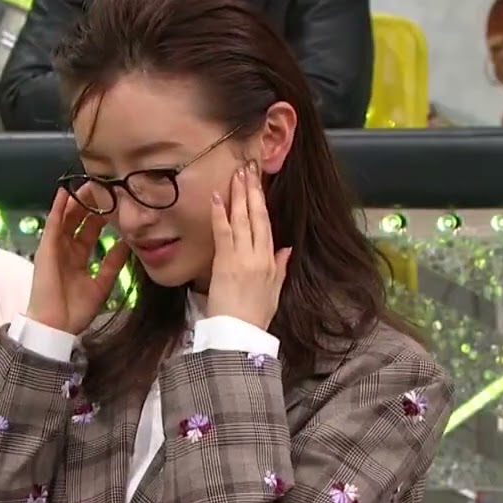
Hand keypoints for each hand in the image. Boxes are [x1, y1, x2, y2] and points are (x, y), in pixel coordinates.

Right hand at [25, 187, 130, 333]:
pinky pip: (53, 224)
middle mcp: (67, 249)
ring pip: (67, 217)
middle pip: (79, 220)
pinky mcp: (46, 249)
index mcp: (79, 258)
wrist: (56, 326)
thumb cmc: (76, 310)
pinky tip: (65, 192)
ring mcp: (55, 247)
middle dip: (91, 203)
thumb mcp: (102, 284)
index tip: (115, 201)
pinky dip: (57, 208)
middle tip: (104, 185)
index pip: (91, 230)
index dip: (102, 216)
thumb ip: (113, 263)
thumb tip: (129, 244)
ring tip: (88, 183)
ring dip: (76, 200)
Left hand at [206, 162, 291, 329]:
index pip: (267, 223)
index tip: (258, 182)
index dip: (262, 201)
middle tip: (248, 167)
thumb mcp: (275, 291)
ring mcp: (242, 257)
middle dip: (253, 190)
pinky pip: (223, 232)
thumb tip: (287, 248)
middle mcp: (259, 255)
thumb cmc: (255, 316)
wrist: (241, 334)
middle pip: (256, 216)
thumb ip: (280, 267)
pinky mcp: (225, 263)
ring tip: (236, 173)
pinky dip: (220, 213)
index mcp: (271, 261)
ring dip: (238, 195)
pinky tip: (216, 197)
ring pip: (242, 219)